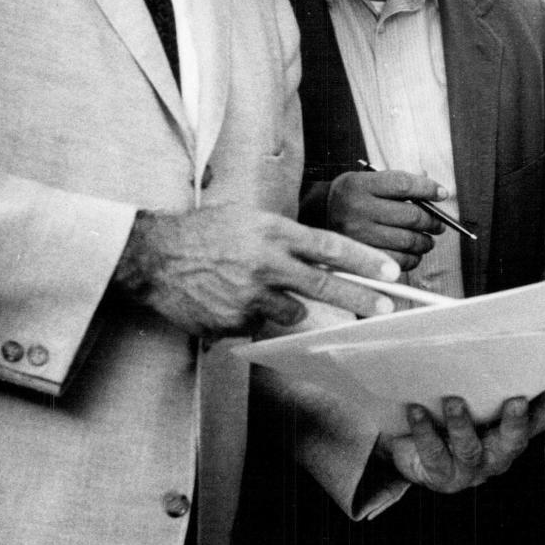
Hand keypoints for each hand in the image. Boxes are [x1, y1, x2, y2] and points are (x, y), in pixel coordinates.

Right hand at [113, 204, 400, 337]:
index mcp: (272, 232)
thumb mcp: (248, 219)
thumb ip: (285, 239)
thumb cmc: (204, 233)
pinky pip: (257, 326)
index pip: (330, 246)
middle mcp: (266, 264)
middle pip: (326, 285)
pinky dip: (249, 316)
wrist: (153, 256)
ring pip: (291, 312)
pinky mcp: (233, 322)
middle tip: (387, 306)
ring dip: (282, 305)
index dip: (364, 260)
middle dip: (361, 297)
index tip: (390, 271)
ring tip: (249, 286)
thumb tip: (324, 261)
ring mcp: (250, 296)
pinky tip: (225, 298)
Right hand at [326, 169, 445, 271]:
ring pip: (408, 241)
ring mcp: (358, 236)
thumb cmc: (350, 197)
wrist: (315, 217)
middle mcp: (357, 210)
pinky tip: (412, 253)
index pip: (404, 184)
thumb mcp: (366, 180)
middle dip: (432, 221)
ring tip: (426, 240)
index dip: (428, 188)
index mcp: (360, 185)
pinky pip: (398, 262)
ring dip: (425, 242)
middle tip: (438, 224)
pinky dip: (413, 258)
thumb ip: (398, 184)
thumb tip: (437, 193)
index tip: (442, 194)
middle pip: (411, 215)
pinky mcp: (360, 258)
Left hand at [380, 384, 544, 492]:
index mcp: (507, 437)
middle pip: (512, 442)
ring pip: (469, 448)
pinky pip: (433, 452)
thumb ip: (486, 383)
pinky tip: (416, 410)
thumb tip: (494, 343)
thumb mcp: (471, 403)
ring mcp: (468, 469)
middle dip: (515, 422)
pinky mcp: (440, 474)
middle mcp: (494, 456)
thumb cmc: (446, 422)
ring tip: (454, 401)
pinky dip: (424, 430)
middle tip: (516, 400)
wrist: (412, 452)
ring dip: (462, 424)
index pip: (535, 423)